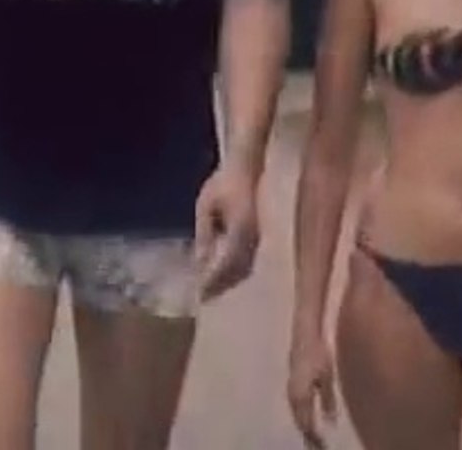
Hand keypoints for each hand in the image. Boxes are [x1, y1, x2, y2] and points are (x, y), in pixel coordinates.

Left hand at [193, 161, 259, 301]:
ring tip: (214, 287)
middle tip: (205, 295)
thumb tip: (200, 261)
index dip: (212, 282)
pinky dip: (237, 269)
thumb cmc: (225, 181)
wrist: (250, 165)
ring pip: (246, 268)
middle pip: (237, 272)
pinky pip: (250, 258)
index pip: (224, 267)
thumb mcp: (207, 205)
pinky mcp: (261, 233)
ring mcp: (260, 236)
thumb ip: (204, 234)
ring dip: (230, 279)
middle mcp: (253, 238)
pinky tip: (226, 269)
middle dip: (221, 285)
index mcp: (240, 232)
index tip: (200, 294)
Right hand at [287, 330, 337, 448]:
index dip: (314, 438)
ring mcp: (290, 388)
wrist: (304, 334)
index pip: (306, 424)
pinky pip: (295, 406)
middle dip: (308, 436)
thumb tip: (330, 421)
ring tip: (314, 437)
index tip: (322, 447)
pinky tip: (308, 417)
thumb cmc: (318, 353)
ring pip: (296, 414)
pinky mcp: (292, 383)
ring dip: (304, 426)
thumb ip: (328, 399)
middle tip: (319, 446)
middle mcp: (292, 395)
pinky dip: (302, 415)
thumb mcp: (327, 377)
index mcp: (301, 396)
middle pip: (299, 421)